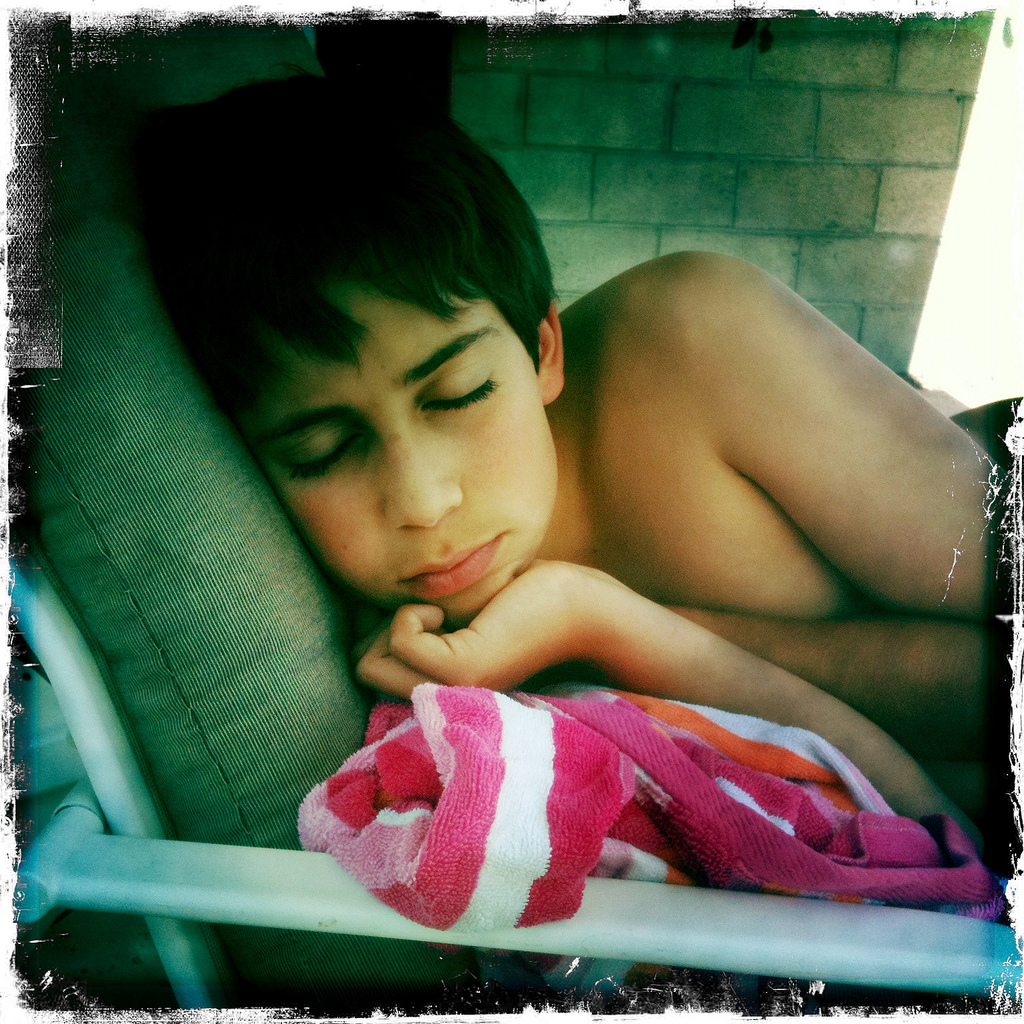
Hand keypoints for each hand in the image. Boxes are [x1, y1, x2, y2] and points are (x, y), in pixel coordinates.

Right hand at [355, 561, 618, 697]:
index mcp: (445, 690)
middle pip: (363, 673)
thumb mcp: (457, 617)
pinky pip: (402, 641)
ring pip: (368, 665)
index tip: (421, 617)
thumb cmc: (525, 601)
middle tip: (428, 615)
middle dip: (379, 631)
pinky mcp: (464, 668)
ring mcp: (453, 688)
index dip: (380, 636)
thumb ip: (419, 630)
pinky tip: (448, 610)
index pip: (372, 677)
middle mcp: (446, 699)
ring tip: (439, 612)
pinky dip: (412, 615)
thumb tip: (365, 629)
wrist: (582, 606)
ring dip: (394, 623)